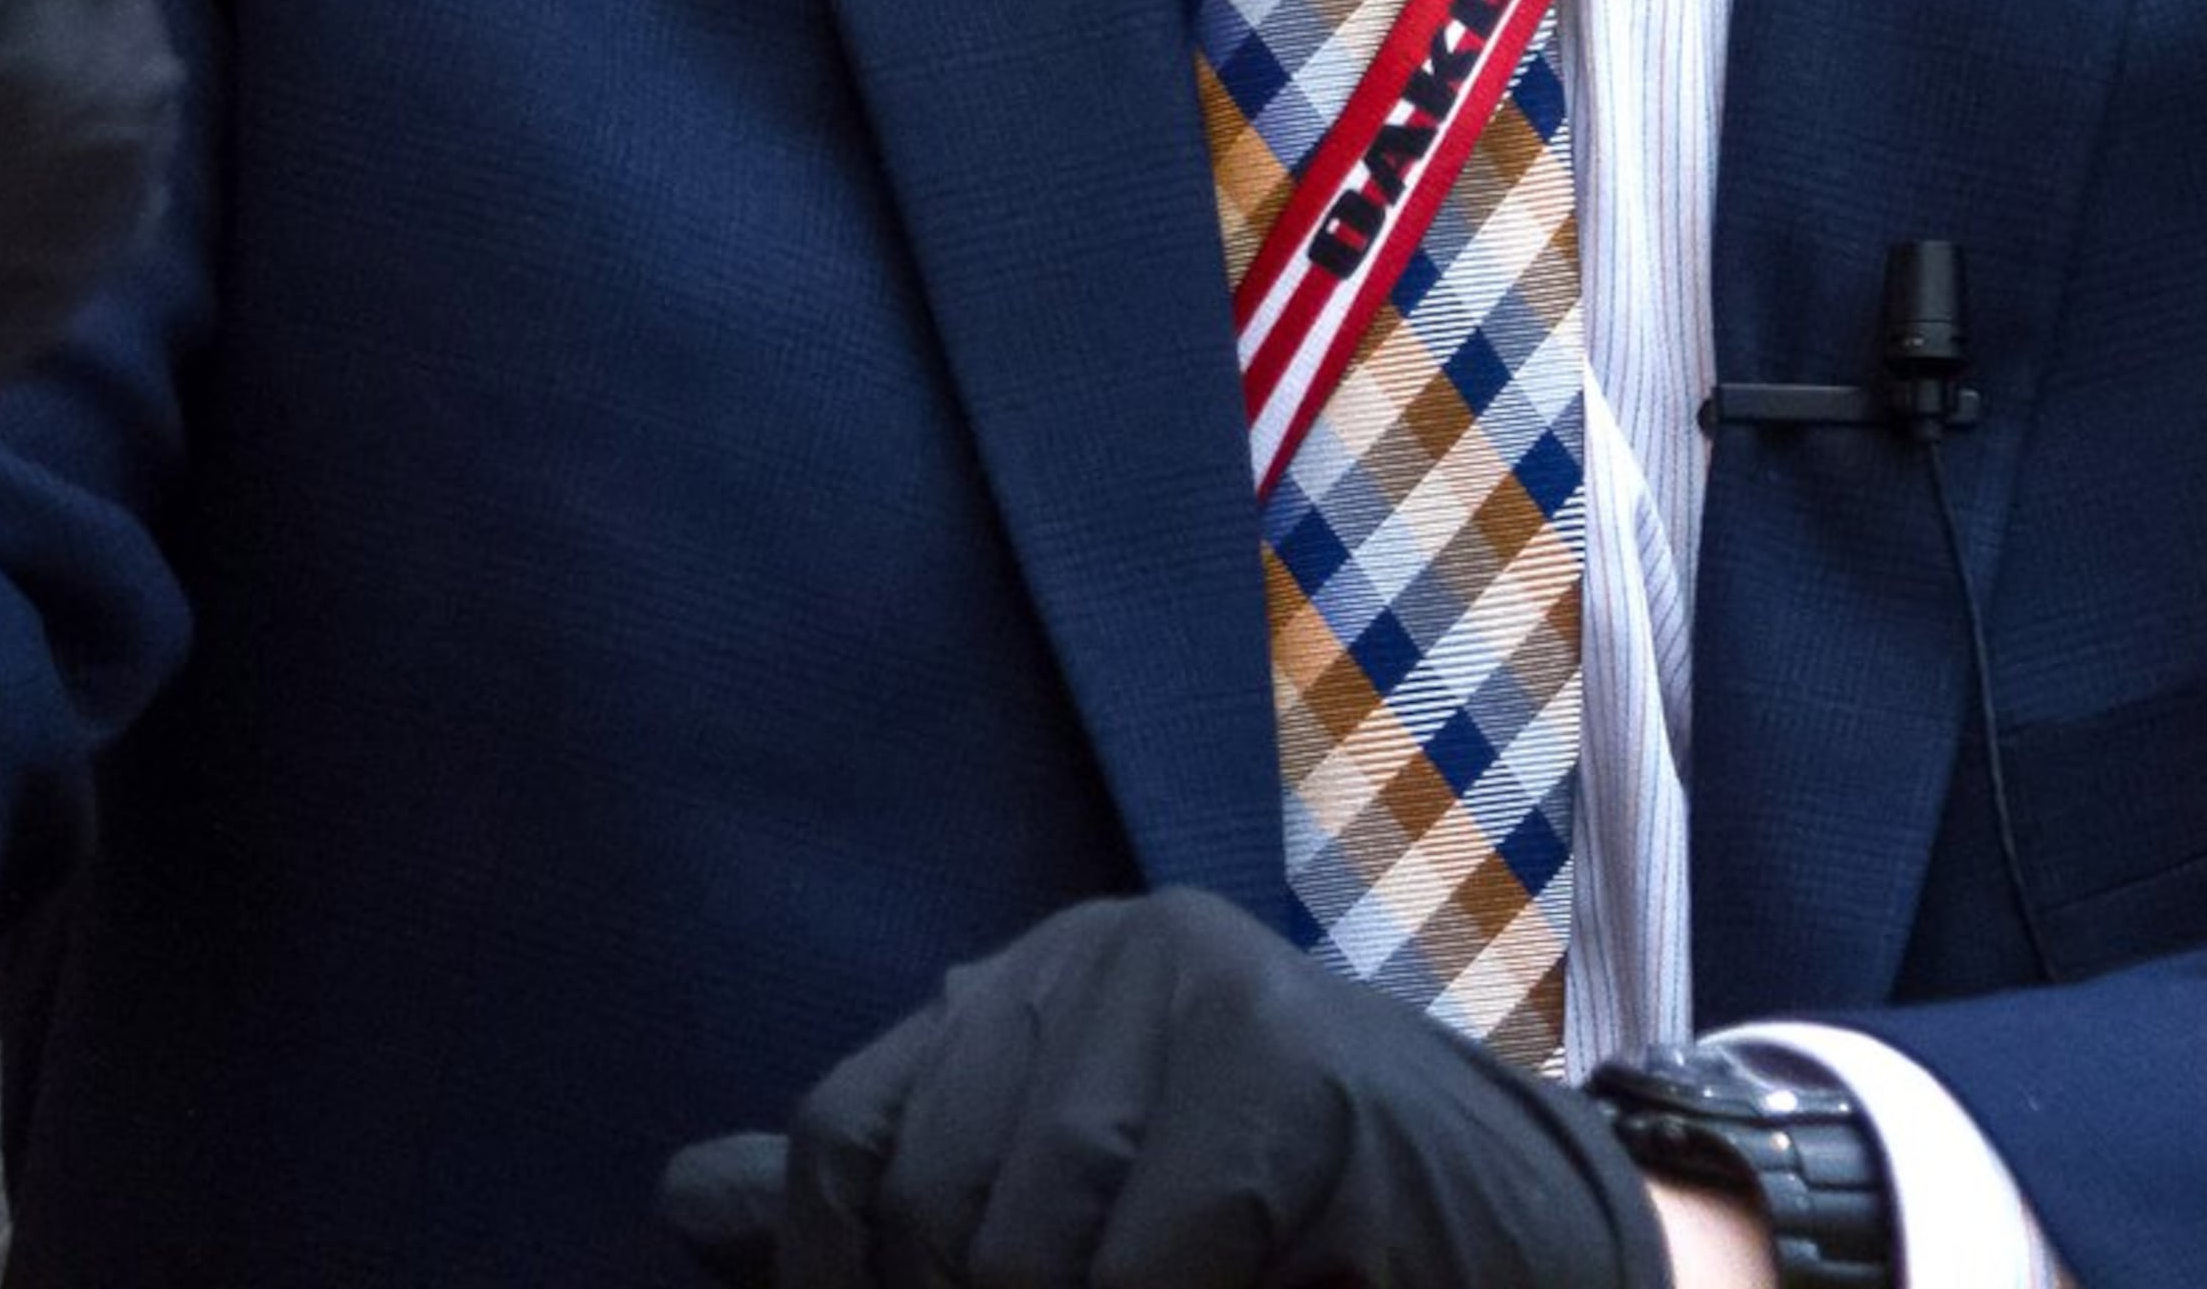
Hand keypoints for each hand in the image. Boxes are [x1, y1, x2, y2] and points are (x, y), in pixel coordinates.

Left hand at [660, 888, 1663, 1287]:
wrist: (1526, 1251)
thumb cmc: (1285, 1251)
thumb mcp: (1069, 1223)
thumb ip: (897, 1208)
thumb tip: (681, 1195)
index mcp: (1029, 982)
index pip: (848, 1144)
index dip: (844, 1286)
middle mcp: (1099, 952)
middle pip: (929, 1208)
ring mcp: (1201, 991)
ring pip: (1024, 1248)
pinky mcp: (1291, 1072)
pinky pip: (1153, 1258)